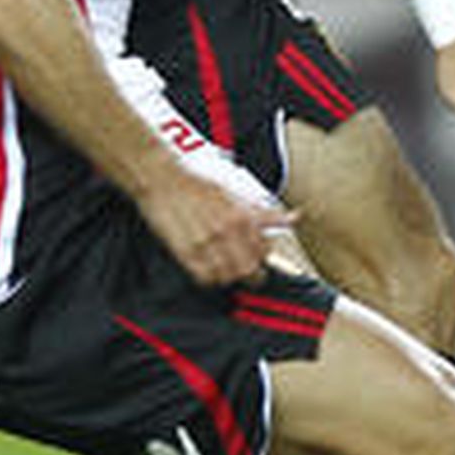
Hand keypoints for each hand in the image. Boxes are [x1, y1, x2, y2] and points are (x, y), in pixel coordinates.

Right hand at [137, 166, 294, 287]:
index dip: (263, 257)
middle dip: (250, 273)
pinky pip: (205, 278)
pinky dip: (210, 278)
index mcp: (243, 216)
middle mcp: (227, 231)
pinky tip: (208, 268)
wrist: (162, 177)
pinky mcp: (185, 252)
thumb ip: (264, 212)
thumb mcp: (236, 191)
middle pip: (250, 270)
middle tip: (245, 270)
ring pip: (229, 277)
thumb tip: (292, 218)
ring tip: (225, 267)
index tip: (258, 257)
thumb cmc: (195, 180)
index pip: (265, 252)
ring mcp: (206, 243)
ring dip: (229, 276)